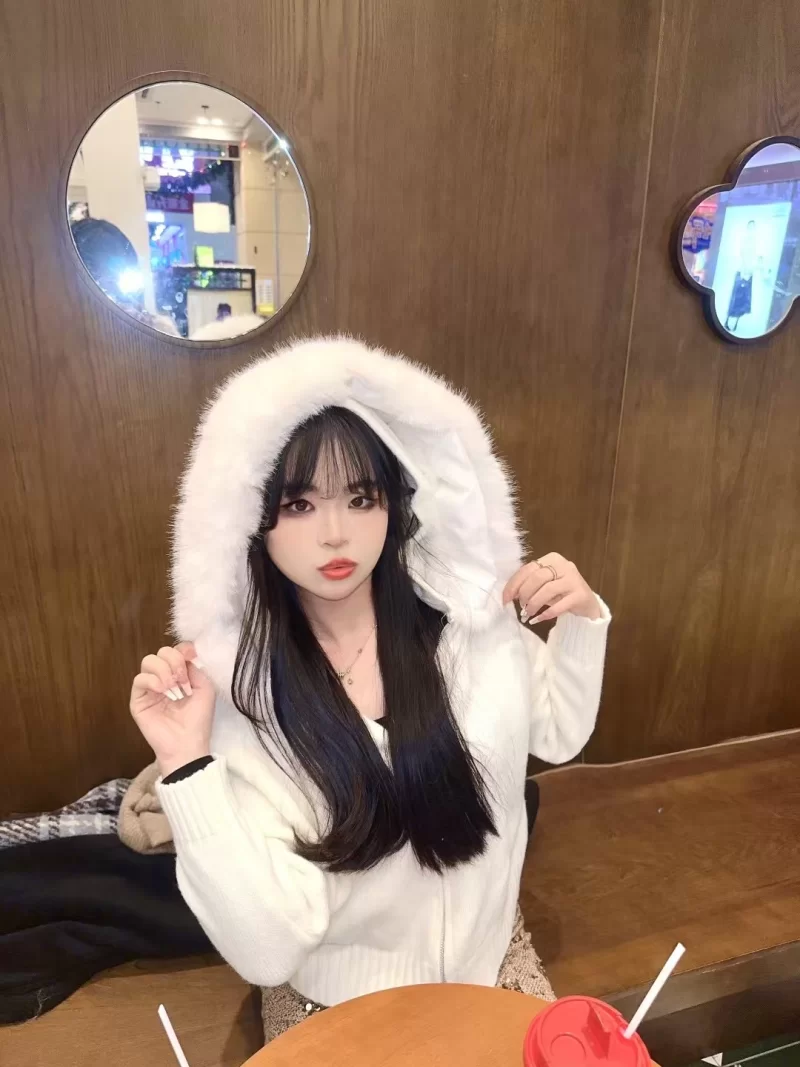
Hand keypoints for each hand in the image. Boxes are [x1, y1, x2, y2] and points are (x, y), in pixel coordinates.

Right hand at [129, 642, 215, 777]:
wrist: (187, 744)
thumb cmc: (198, 719)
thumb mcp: (205, 688)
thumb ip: (195, 667)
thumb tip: (186, 652)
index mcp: (179, 675)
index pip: (175, 651)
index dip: (182, 649)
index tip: (191, 655)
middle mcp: (163, 679)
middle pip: (161, 652)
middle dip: (174, 660)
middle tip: (183, 679)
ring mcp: (149, 689)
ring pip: (148, 661)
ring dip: (163, 670)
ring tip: (173, 687)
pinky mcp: (138, 700)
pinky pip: (139, 679)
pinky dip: (152, 680)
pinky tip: (163, 690)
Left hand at [502, 552, 601, 623]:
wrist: (587, 604)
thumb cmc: (561, 593)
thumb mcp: (545, 584)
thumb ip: (529, 584)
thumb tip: (510, 595)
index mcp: (552, 559)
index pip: (528, 569)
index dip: (514, 585)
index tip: (505, 600)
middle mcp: (564, 565)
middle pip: (537, 578)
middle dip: (525, 594)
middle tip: (521, 607)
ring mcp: (574, 579)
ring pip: (547, 590)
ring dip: (534, 604)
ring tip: (529, 613)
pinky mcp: (581, 595)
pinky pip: (560, 605)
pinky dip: (547, 613)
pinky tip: (539, 618)